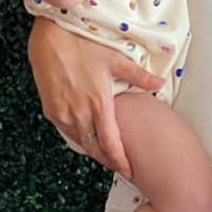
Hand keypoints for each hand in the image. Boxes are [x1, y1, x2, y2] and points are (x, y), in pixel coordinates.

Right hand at [28, 18, 163, 175]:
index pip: (111, 143)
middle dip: (108, 161)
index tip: (128, 171)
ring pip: (80, 142)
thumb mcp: (115, 60)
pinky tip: (87, 136)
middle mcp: (79, 114)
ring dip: (93, 151)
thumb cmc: (84, 46)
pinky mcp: (51, 111)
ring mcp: (62, 114)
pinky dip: (79, 138)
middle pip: (95, 149)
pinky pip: (67, 132)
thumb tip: (161, 85)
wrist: (51, 40)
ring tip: (106, 154)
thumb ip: (138, 76)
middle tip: (120, 167)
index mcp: (98, 104)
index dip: (120, 161)